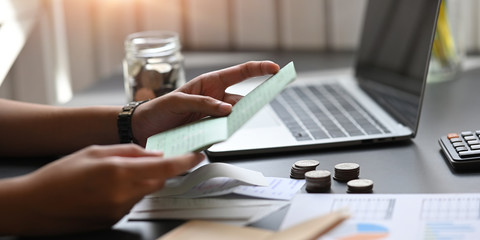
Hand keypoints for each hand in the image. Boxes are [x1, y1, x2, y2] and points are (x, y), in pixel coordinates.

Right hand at [5, 144, 202, 234]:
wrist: (35, 205)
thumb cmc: (60, 175)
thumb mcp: (95, 151)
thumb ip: (129, 151)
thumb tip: (154, 154)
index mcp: (120, 172)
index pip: (166, 168)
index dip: (186, 162)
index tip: (198, 156)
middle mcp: (124, 194)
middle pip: (159, 181)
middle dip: (158, 170)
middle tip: (143, 161)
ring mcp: (120, 210)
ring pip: (145, 192)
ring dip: (140, 182)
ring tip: (111, 176)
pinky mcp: (115, 220)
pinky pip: (132, 203)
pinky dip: (128, 193)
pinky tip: (105, 190)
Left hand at [132, 61, 279, 145]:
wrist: (143, 131)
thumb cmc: (157, 109)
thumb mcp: (177, 102)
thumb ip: (202, 103)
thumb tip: (227, 109)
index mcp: (209, 84)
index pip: (240, 73)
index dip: (259, 70)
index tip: (275, 69)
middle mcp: (214, 100)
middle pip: (243, 98)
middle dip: (254, 101)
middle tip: (262, 103)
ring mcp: (213, 117)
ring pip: (234, 119)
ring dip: (235, 121)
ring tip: (225, 123)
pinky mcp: (209, 133)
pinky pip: (223, 134)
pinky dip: (222, 135)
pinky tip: (212, 135)